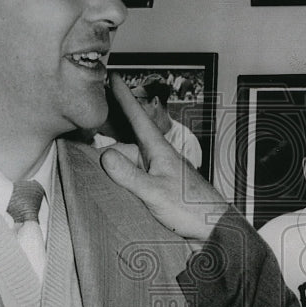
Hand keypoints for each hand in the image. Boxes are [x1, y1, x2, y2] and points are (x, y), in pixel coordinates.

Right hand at [101, 74, 228, 239]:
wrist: (215, 230)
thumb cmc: (193, 209)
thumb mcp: (155, 192)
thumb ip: (129, 175)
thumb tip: (105, 155)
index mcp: (159, 151)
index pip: (137, 117)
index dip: (124, 96)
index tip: (112, 76)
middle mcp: (159, 159)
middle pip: (125, 143)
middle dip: (109, 141)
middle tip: (90, 134)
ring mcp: (159, 174)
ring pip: (128, 163)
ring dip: (115, 168)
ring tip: (101, 174)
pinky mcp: (159, 189)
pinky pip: (134, 179)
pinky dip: (122, 181)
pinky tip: (115, 190)